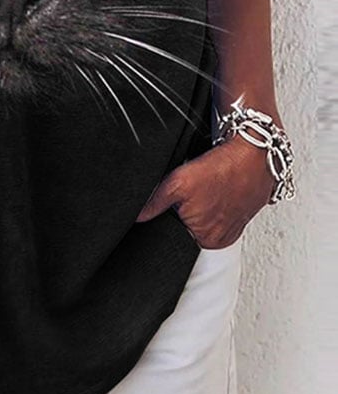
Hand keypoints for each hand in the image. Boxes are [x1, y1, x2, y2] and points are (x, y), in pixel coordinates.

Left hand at [135, 135, 275, 247]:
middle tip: (195, 190)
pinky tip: (218, 190)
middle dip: (186, 209)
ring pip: (204, 219)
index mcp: (204, 239)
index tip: (180, 199)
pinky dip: (216, 203)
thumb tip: (138, 216)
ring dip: (202, 206)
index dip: (173, 213)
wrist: (255, 153)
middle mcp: (220, 239)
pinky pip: (220, 214)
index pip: (176, 232)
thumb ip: (154, 202)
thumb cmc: (222, 168)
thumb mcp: (178, 182)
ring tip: (208, 189)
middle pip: (189, 226)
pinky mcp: (242, 217)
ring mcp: (233, 229)